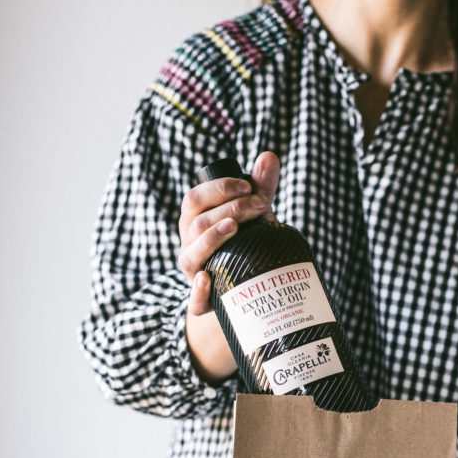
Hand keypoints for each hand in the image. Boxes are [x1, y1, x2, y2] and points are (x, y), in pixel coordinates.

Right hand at [182, 152, 279, 382]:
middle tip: (261, 206)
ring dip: (212, 238)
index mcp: (194, 221)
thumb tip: (269, 156)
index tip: (248, 186)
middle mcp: (188, 245)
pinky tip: (208, 278)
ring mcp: (193, 272)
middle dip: (229, 209)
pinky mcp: (202, 301)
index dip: (219, 189)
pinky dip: (199, 289)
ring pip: (192, 253)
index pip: (195, 198)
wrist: (245, 287)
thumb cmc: (246, 243)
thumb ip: (260, 188)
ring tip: (235, 226)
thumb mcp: (254, 215)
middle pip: (197, 223)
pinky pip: (193, 300)